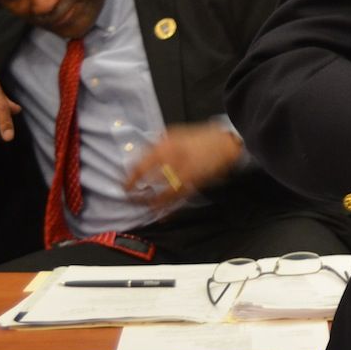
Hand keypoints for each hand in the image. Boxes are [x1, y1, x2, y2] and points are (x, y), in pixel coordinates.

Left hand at [123, 124, 243, 207]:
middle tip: (131, 199)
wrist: (225, 142)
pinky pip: (178, 199)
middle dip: (140, 194)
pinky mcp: (195, 184)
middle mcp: (175, 161)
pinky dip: (169, 208)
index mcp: (167, 147)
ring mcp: (186, 174)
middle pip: (151, 183)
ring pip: (165, 195)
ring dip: (153, 204)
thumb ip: (157, 145)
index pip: (142, 165)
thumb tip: (140, 156)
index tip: (125, 186)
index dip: (131, 178)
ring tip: (145, 208)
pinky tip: (163, 215)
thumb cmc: (199, 138)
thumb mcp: (175, 134)